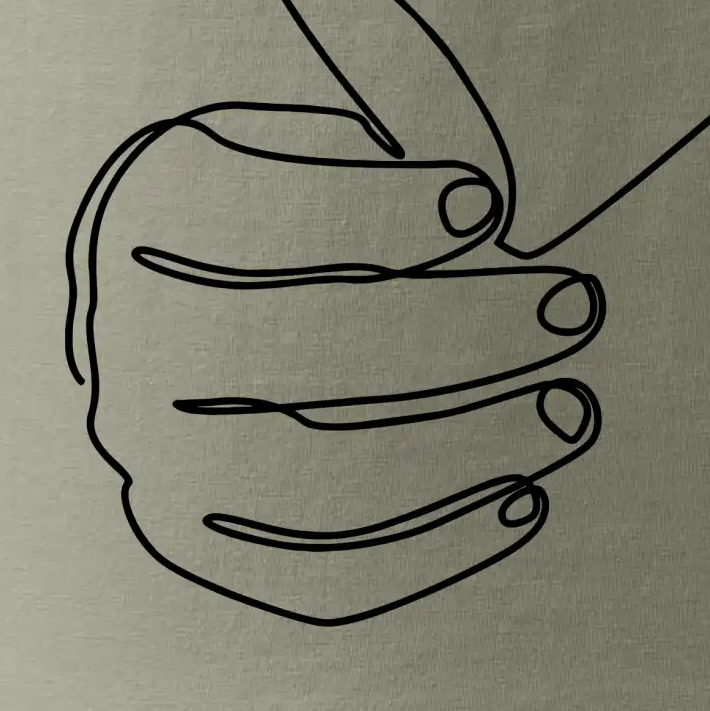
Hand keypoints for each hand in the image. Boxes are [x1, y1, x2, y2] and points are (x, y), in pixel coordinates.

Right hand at [66, 103, 603, 625]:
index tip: (484, 205)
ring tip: (571, 411)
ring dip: (464, 448)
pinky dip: (432, 548)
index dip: (378, 213)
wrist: (211, 300)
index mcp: (158, 206)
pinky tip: (525, 500)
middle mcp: (133, 334)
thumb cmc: (313, 200)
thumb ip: (405, 144)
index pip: (259, 210)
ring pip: (313, 477)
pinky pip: (315, 572)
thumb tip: (489, 216)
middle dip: (460, 329)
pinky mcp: (198, 536)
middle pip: (300, 346)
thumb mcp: (348, 138)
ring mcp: (153, 449)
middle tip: (576, 306)